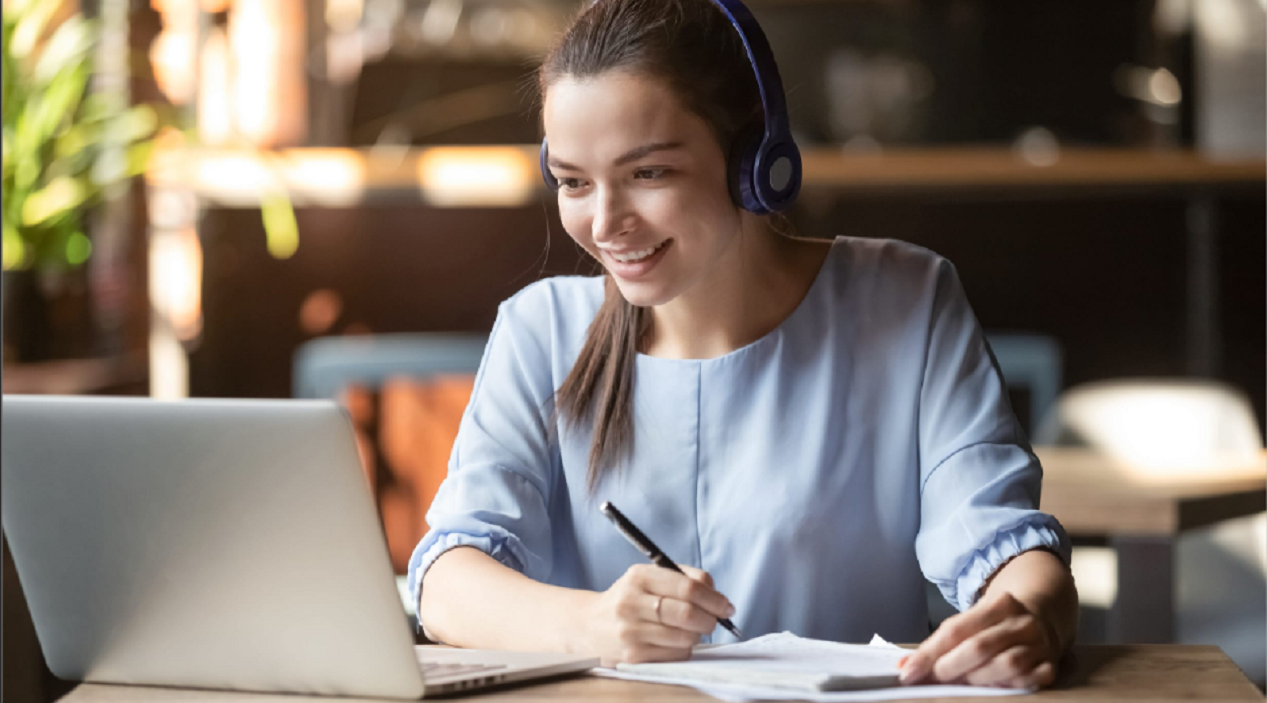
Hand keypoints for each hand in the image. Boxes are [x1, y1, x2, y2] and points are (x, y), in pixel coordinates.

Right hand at [580, 564, 735, 665]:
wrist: (588, 626)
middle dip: (711, 619)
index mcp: (639, 576)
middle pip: (688, 613)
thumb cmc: (629, 600)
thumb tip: (716, 594)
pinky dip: (683, 648)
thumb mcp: (648, 578)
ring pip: (685, 637)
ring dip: (697, 635)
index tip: (726, 605)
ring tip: (690, 629)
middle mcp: (631, 602)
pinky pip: (675, 654)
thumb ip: (684, 578)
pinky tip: (674, 641)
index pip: (687, 587)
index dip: (714, 598)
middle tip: (715, 620)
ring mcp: (630, 631)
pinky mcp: (632, 656)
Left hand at [898, 589, 1058, 688]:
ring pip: (1006, 665)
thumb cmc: (997, 623)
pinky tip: (994, 688)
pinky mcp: (1051, 665)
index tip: (909, 672)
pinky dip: (1008, 687)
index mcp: (999, 604)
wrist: (1044, 615)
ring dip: (978, 679)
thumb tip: (907, 666)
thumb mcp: (972, 620)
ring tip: (962, 684)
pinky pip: (1028, 681)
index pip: (956, 629)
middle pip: (979, 647)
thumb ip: (942, 642)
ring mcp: (1040, 644)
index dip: (929, 653)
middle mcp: (1021, 622)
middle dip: (950, 667)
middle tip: (934, 679)